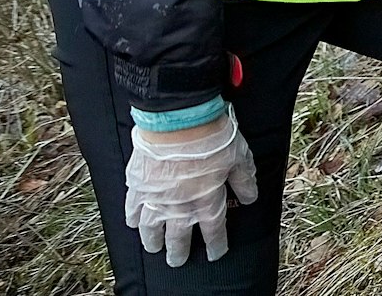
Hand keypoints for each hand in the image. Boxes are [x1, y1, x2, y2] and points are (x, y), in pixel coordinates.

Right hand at [125, 105, 258, 266]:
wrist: (179, 121)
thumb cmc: (212, 138)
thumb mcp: (240, 158)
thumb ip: (244, 181)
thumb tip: (250, 198)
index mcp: (207, 202)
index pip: (213, 232)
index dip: (215, 245)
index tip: (215, 254)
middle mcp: (180, 207)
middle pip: (178, 238)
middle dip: (179, 252)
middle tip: (177, 260)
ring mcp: (155, 199)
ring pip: (151, 230)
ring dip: (153, 242)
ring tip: (154, 248)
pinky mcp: (137, 186)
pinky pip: (131, 210)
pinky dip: (132, 219)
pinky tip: (134, 224)